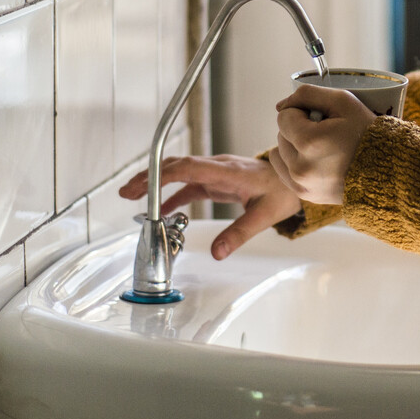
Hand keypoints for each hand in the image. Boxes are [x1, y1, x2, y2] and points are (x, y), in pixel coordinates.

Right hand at [118, 154, 300, 259]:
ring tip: (131, 195)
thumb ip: (239, 234)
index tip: (143, 185)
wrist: (294, 179)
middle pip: (176, 165)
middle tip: (126, 191)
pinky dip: (172, 194)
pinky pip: (188, 184)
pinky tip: (161, 209)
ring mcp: (215, 172)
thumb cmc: (283, 192)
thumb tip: (217, 253)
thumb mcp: (264, 215)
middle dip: (149, 176)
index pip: (188, 167)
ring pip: (178, 171)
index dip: (163, 174)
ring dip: (155, 181)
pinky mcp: (216, 180)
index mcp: (228, 171)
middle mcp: (218, 167)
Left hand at [271, 84, 377, 205]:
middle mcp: (301, 168)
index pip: (284, 117)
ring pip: (280, 153)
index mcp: (310, 142)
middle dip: (298, 129)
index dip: (302, 112)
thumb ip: (307, 94)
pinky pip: (284, 172)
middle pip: (281, 135)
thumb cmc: (368, 133)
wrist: (387, 171)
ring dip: (294, 146)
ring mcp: (302, 185)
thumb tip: (280, 105)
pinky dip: (294, 163)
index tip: (322, 117)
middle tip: (326, 132)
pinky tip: (315, 160)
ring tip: (321, 147)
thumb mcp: (343, 101)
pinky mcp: (305, 195)